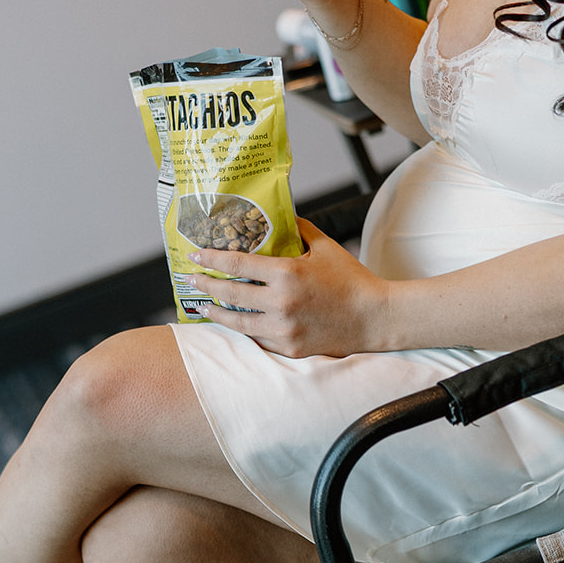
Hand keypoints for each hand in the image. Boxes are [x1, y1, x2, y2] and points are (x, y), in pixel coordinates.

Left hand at [184, 219, 392, 358]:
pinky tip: (232, 323)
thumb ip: (300, 230)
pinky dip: (242, 329)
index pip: (238, 263)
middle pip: (230, 293)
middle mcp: (280, 302)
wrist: (373, 318)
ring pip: (237, 321)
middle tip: (189, 279)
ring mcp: (282, 328)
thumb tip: (280, 215)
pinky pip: (256, 338)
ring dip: (216, 313)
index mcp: (287, 273)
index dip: (213, 258)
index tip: (195, 254)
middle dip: (205, 285)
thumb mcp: (325, 247)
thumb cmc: (350, 279)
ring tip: (203, 306)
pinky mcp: (288, 347)